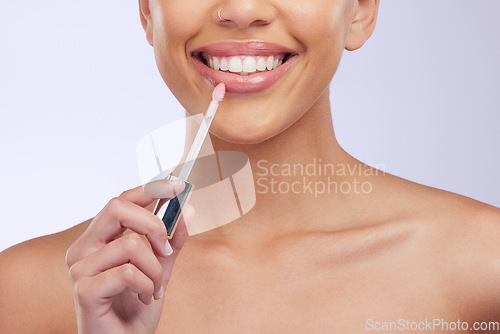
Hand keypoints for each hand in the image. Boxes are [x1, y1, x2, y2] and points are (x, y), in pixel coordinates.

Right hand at [65, 179, 193, 333]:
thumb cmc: (136, 308)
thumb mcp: (161, 268)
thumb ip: (172, 241)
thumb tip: (188, 209)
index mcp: (99, 240)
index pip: (119, 201)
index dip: (147, 188)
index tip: (175, 184)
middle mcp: (83, 249)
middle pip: (116, 207)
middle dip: (153, 224)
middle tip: (167, 250)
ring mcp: (80, 269)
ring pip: (130, 244)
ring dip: (155, 269)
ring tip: (155, 288)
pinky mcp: (83, 290)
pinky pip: (128, 272)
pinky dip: (147, 285)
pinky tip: (146, 297)